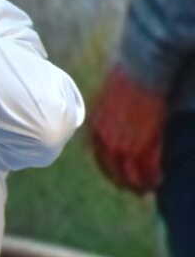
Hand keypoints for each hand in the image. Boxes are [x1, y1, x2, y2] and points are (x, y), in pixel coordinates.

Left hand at [89, 64, 166, 193]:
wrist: (144, 65)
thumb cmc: (130, 75)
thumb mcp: (109, 96)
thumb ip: (108, 113)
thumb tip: (112, 120)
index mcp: (96, 126)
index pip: (99, 156)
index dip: (109, 169)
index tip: (116, 178)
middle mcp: (106, 136)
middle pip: (112, 168)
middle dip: (122, 182)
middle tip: (134, 191)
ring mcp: (125, 139)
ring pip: (130, 171)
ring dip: (139, 184)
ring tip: (148, 190)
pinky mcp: (144, 139)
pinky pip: (147, 165)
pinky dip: (152, 175)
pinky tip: (159, 180)